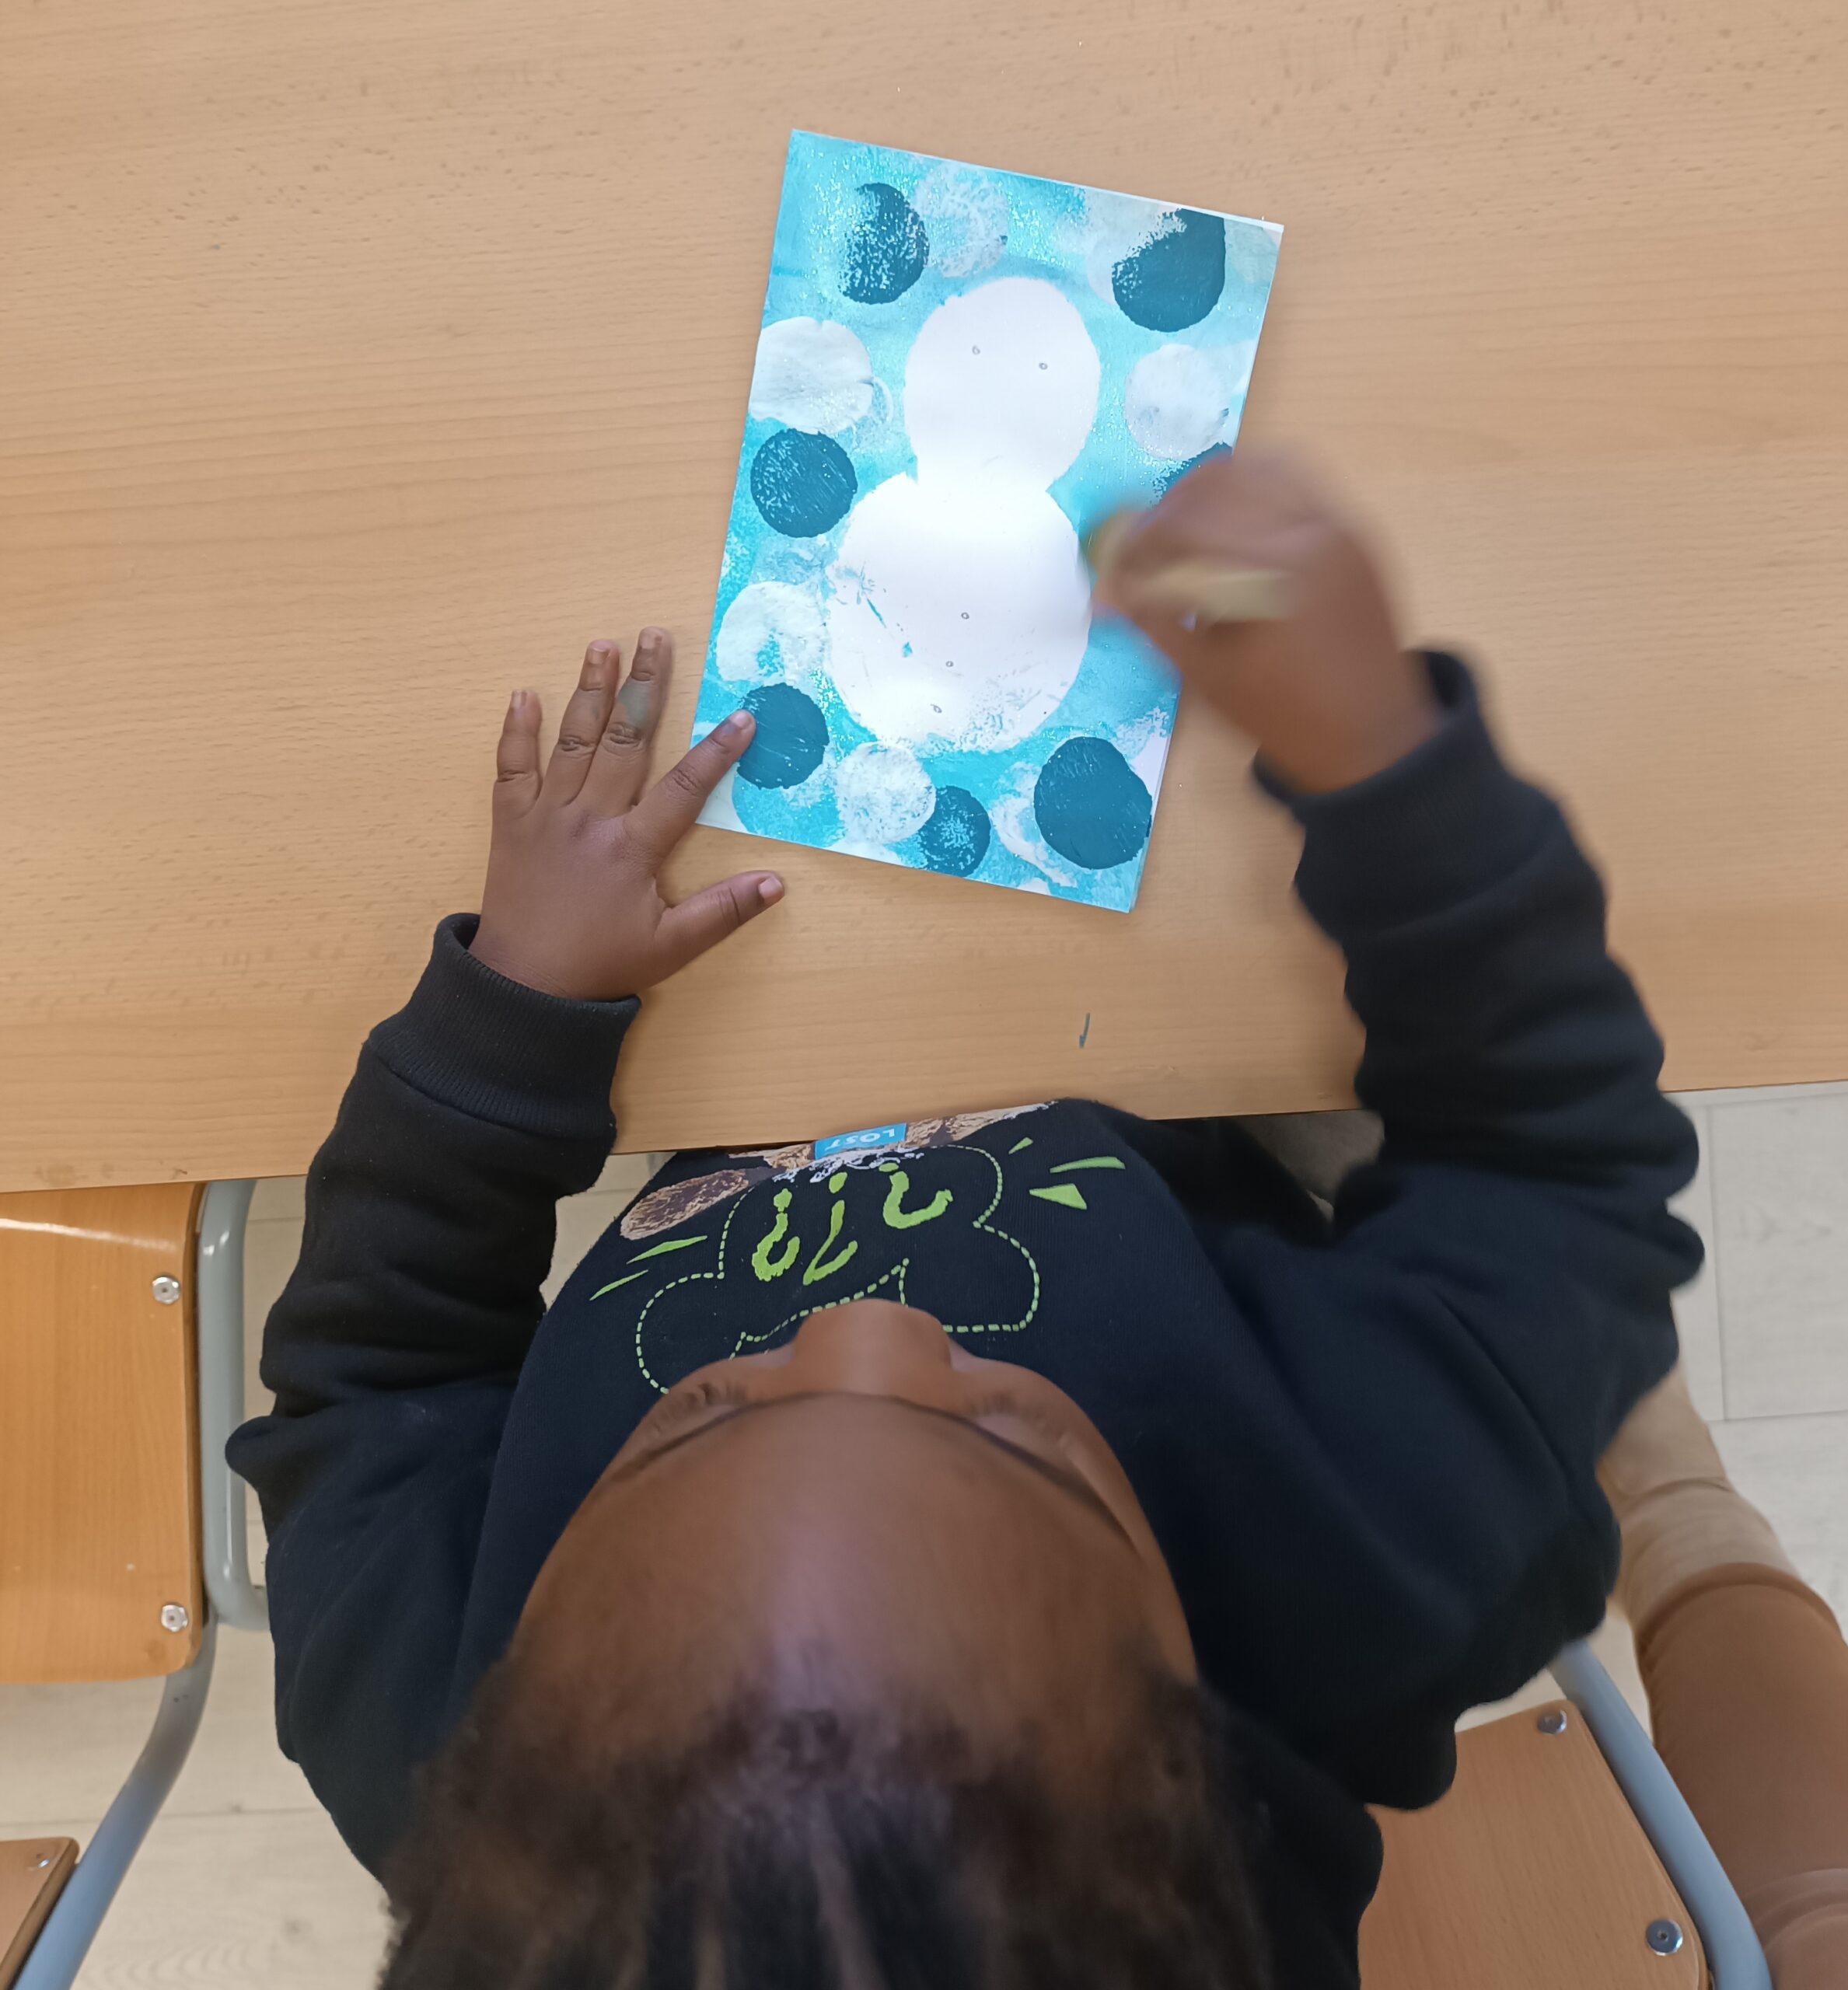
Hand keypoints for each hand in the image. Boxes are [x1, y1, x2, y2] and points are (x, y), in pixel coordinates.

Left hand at [471, 629, 781, 1000]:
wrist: (522, 986)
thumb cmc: (599, 966)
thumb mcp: (670, 947)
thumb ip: (722, 912)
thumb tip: (775, 884)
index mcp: (632, 847)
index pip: (683, 788)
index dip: (716, 751)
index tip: (742, 716)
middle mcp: (590, 819)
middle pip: (625, 741)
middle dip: (645, 687)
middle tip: (655, 638)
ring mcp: (546, 815)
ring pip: (572, 742)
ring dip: (590, 691)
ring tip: (603, 645)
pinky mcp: (510, 823)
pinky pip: (511, 768)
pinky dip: (516, 731)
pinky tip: (524, 695)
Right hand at [1096, 450, 1440, 791]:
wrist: (1370, 734)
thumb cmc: (1282, 715)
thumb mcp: (1206, 676)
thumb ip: (1153, 622)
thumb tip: (1103, 591)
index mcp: (1266, 573)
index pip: (1179, 528)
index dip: (1135, 544)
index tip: (1116, 568)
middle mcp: (1304, 533)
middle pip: (1211, 488)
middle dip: (1163, 515)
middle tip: (1142, 549)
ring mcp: (1333, 525)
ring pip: (1253, 469)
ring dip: (1205, 491)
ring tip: (1183, 527)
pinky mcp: (1350, 529)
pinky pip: (1294, 480)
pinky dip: (1251, 486)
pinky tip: (1229, 517)